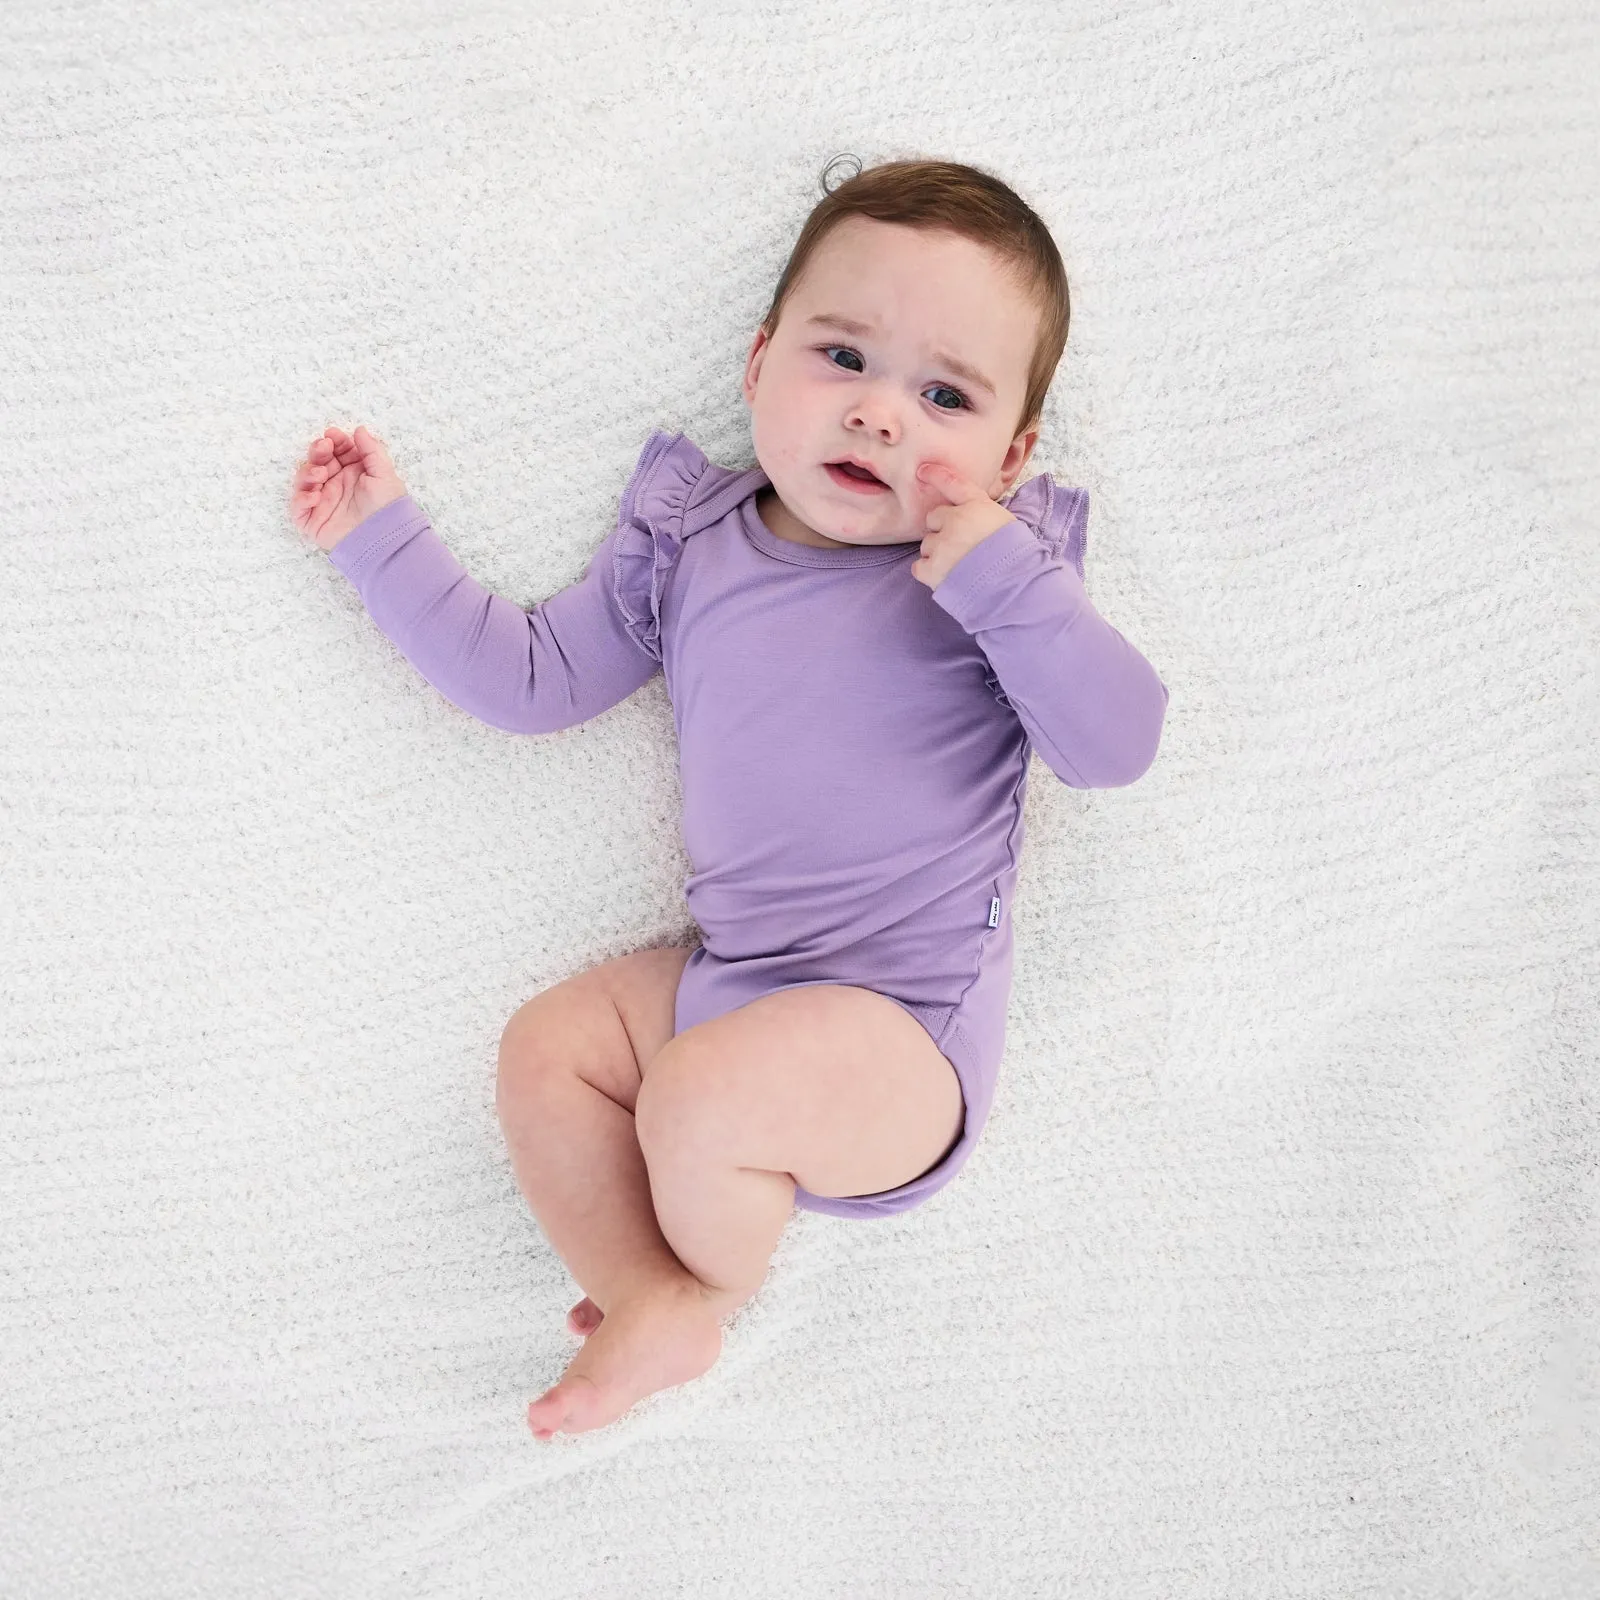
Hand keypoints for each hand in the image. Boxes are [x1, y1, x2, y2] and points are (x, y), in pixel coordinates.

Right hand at [289, 425, 408, 552]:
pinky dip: (302, 499)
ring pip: (304, 480)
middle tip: (323, 448)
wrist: (385, 540)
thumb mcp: (384, 474)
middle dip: (317, 451)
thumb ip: (372, 450)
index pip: (337, 452)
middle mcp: (336, 485)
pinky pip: (298, 508)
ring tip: (321, 473)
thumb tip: (359, 429)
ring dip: (308, 472)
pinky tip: (315, 495)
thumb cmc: (388, 508)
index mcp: (352, 473)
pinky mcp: (313, 521)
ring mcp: (323, 502)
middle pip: (318, 461)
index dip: (334, 442)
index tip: (333, 436)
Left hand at [910, 460, 1017, 589]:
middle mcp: (955, 520)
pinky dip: (928, 572)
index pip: (952, 483)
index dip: (936, 476)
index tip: (922, 471)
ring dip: (937, 553)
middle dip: (942, 529)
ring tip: (959, 565)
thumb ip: (985, 515)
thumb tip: (974, 520)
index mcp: (977, 506)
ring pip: (927, 544)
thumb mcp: (1007, 523)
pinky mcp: (932, 569)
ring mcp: (942, 545)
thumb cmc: (1014, 556)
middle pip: (933, 518)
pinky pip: (918, 567)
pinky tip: (946, 577)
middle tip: (960, 545)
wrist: (1012, 585)